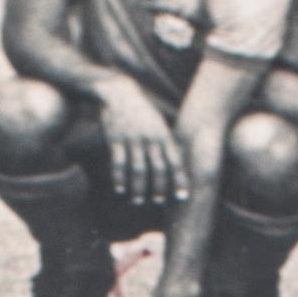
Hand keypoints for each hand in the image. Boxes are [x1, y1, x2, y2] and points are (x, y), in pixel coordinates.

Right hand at [96, 77, 186, 206]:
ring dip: (138, 187)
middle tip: (158, 202)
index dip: (179, 180)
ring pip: (137, 168)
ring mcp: (132, 139)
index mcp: (163, 136)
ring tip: (138, 201)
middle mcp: (150, 138)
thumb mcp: (159, 124)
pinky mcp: (115, 139)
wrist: (119, 94)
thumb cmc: (143, 113)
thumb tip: (178, 164)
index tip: (182, 197)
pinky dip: (119, 178)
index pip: (174, 162)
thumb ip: (167, 143)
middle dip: (159, 187)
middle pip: (157, 168)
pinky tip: (120, 190)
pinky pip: (118, 162)